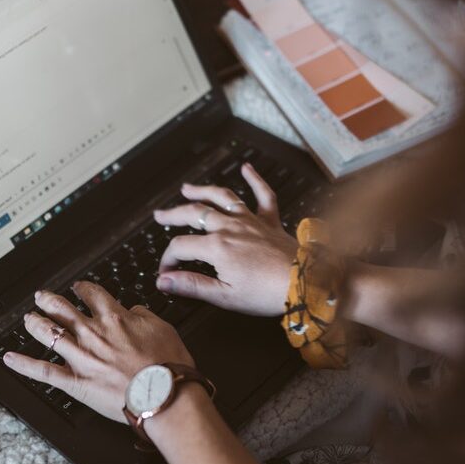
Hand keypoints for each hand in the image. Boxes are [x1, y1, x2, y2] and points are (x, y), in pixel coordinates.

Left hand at [2, 281, 194, 422]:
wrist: (165, 394)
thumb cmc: (168, 366)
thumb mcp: (162, 327)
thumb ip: (143, 315)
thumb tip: (133, 310)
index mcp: (115, 318)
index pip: (93, 295)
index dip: (83, 289)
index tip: (79, 288)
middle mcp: (94, 334)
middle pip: (63, 309)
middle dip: (50, 301)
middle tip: (43, 297)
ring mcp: (82, 357)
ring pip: (49, 334)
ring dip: (35, 324)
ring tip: (28, 319)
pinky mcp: (75, 382)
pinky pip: (43, 371)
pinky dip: (23, 365)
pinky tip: (9, 358)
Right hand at [154, 162, 295, 316]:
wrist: (304, 285)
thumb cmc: (266, 293)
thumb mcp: (224, 295)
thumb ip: (191, 285)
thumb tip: (164, 281)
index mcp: (217, 247)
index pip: (180, 246)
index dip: (168, 259)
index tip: (166, 273)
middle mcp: (231, 228)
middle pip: (194, 214)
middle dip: (173, 214)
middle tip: (160, 215)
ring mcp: (250, 221)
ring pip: (222, 198)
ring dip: (202, 191)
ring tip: (187, 188)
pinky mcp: (269, 222)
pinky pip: (263, 195)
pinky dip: (255, 180)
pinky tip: (247, 168)